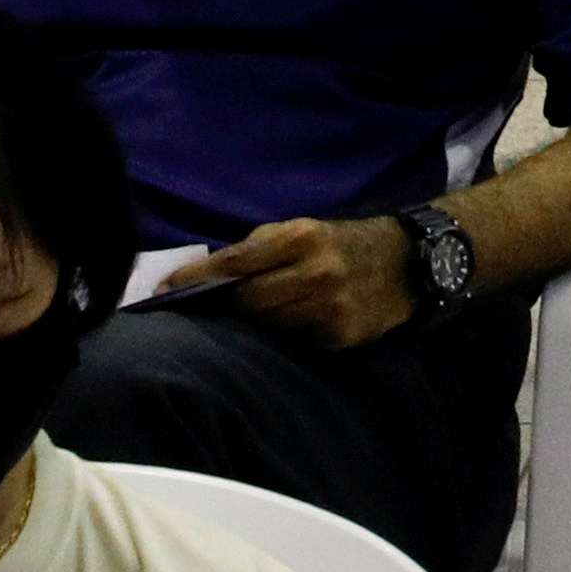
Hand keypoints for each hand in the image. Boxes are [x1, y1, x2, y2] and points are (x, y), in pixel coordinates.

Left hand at [167, 213, 416, 352]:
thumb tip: (204, 275)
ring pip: (265, 327)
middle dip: (224, 306)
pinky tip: (277, 331)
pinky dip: (279, 337)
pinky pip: (292, 342)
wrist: (407, 264)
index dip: (195, 279)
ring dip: (249, 326)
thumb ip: (257, 249)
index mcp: (302, 238)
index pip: (235, 264)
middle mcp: (316, 272)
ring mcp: (329, 308)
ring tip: (239, 323)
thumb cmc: (341, 243)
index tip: (163, 290)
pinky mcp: (339, 336)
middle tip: (206, 310)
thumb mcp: (302, 230)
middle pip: (246, 301)